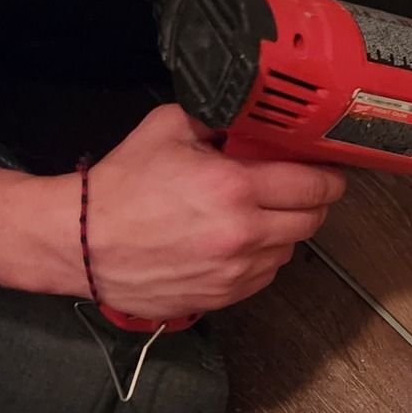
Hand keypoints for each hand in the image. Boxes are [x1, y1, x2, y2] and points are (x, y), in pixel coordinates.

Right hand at [85, 105, 344, 318]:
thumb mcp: (168, 129)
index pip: (314, 185)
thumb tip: (252, 117)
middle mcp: (242, 233)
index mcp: (234, 188)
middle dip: (312, 202)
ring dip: (284, 232)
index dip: (328, 176)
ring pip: (290, 250)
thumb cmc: (120, 188)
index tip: (329, 171)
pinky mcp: (223, 295)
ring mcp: (235, 270)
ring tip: (257, 215)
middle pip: (312, 221)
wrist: (82, 242)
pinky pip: (264, 275)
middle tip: (299, 190)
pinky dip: (261, 258)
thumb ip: (218, 121)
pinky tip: (237, 241)